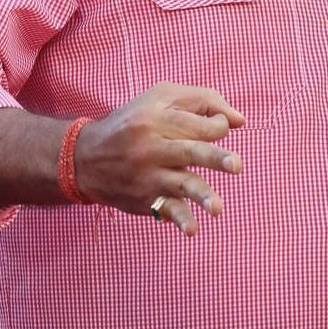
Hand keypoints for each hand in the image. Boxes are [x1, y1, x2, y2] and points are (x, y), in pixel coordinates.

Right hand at [75, 82, 245, 235]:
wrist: (87, 157)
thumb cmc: (135, 122)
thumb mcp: (160, 98)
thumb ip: (202, 100)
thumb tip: (241, 121)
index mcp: (158, 118)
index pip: (199, 124)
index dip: (219, 126)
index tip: (219, 129)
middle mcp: (153, 147)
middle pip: (190, 151)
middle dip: (216, 158)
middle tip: (237, 165)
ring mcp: (150, 175)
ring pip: (180, 184)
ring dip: (202, 195)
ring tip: (218, 208)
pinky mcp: (147, 199)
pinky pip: (166, 210)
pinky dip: (179, 220)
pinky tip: (192, 230)